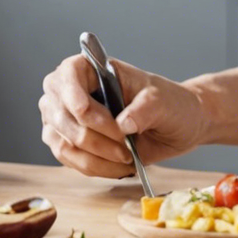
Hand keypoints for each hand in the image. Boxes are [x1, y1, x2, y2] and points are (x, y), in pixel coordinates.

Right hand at [37, 54, 212, 178]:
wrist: (177, 127)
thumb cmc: (169, 104)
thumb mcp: (163, 101)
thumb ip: (144, 109)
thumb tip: (123, 124)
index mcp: (93, 69)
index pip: (68, 74)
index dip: (73, 95)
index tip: (86, 113)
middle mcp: (74, 92)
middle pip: (60, 114)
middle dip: (92, 136)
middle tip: (125, 145)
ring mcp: (68, 119)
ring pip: (62, 142)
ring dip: (95, 156)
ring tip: (126, 157)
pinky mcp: (72, 144)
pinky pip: (70, 160)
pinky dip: (95, 167)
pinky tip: (119, 166)